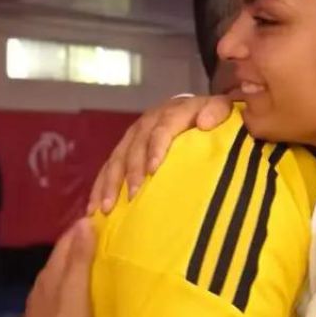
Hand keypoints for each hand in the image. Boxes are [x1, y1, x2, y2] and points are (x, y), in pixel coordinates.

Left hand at [20, 218, 97, 316]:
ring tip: (97, 267)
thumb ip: (80, 259)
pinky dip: (70, 291)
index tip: (103, 220)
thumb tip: (84, 221)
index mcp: (49, 276)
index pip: (65, 243)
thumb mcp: (76, 293)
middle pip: (60, 261)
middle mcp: (40, 289)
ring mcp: (38, 310)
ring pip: (58, 281)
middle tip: (105, 240)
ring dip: (75, 271)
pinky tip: (80, 300)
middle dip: (78, 248)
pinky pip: (57, 300)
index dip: (81, 230)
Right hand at [86, 95, 233, 213]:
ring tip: (106, 208)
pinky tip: (94, 207)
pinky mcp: (124, 148)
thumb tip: (205, 123)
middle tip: (132, 196)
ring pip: (116, 158)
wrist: (196, 110)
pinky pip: (108, 167)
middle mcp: (148, 122)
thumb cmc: (212, 117)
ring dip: (110, 183)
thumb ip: (218, 111)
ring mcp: (133, 136)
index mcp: (172, 112)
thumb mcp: (221, 109)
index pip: (162, 128)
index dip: (156, 147)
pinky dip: (100, 187)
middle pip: (135, 146)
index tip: (154, 170)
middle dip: (131, 171)